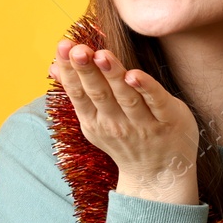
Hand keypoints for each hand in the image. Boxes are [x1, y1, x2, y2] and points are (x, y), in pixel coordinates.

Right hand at [49, 40, 200, 204]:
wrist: (158, 175)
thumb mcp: (95, 121)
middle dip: (87, 70)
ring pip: (126, 96)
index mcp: (95, 121)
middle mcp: (116, 124)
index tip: (63, 47)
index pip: (78, 93)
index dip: (70, 71)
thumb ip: (77, 92)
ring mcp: (143, 124)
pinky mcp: (169, 120)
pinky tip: (135, 75)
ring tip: (102, 55)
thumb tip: (54, 65)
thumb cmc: (125, 139)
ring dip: (113, 75)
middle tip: (78, 48)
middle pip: (99, 93)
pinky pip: (157, 102)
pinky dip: (146, 89)